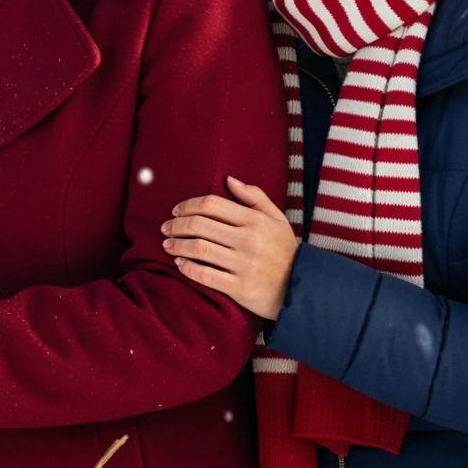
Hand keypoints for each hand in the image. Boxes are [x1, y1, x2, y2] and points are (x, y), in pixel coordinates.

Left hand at [161, 177, 297, 319]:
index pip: (211, 204)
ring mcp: (244, 264)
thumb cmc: (285, 250)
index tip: (176, 210)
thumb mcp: (276, 219)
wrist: (302, 288)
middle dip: (176, 225)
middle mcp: (248, 240)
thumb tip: (229, 179)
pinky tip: (180, 265)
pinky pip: (206, 275)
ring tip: (167, 246)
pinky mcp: (240, 288)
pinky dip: (188, 268)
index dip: (188, 205)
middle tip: (165, 228)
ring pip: (199, 249)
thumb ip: (254, 196)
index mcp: (254, 220)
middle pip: (200, 225)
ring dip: (177, 245)